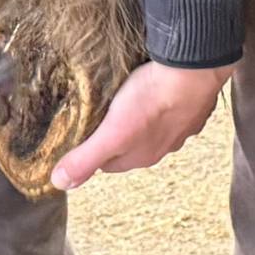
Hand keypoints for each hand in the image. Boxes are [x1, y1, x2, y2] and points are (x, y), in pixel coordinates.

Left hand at [48, 62, 232, 190]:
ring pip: (154, 128)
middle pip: (131, 146)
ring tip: (128, 100)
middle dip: (117, 134)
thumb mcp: (110, 133)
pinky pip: (173, 108)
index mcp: (141, 156)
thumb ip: (85, 159)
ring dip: (141, 118)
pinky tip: (156, 88)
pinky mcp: (192, 105)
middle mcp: (163, 146)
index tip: (83, 135)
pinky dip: (164, 102)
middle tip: (102, 115)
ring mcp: (181, 126)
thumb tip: (60, 182)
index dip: (93, 151)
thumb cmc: (151, 100)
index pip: (109, 164)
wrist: (194, 72)